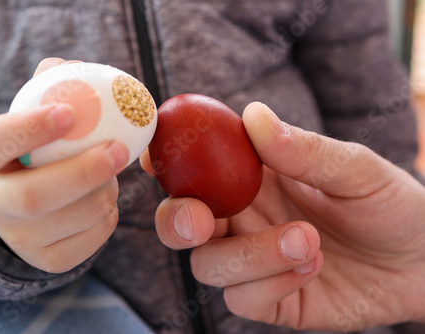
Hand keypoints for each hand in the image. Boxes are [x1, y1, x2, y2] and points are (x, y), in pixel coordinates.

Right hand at [0, 58, 128, 272]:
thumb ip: (50, 90)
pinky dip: (110, 214)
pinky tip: (104, 197)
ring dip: (105, 190)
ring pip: (74, 218)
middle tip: (119, 150)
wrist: (27, 208)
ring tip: (110, 171)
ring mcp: (19, 238)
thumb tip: (76, 67)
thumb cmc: (39, 152)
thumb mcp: (35, 120)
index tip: (69, 112)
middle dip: (84, 172)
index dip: (29, 128)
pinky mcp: (49, 260)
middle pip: (33, 197)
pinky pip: (94, 237)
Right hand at [142, 102, 424, 330]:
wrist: (423, 260)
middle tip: (201, 219)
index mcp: (253, 180)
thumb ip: (303, 149)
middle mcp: (243, 219)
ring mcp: (254, 261)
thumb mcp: (355, 169)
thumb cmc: (388, 203)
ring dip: (250, 255)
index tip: (154, 157)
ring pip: (208, 265)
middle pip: (181, 224)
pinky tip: (312, 266)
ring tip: (308, 241)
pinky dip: (271, 283)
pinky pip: (242, 299)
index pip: (196, 170)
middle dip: (179, 222)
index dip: (167, 162)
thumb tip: (254, 116)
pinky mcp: (271, 300)